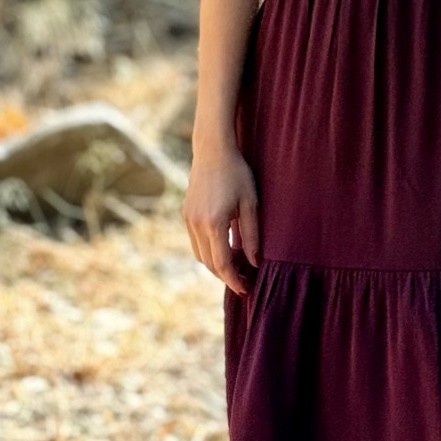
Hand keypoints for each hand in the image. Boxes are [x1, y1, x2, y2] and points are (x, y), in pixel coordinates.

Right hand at [183, 143, 260, 294]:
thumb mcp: (250, 204)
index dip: (234, 280)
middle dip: (226, 277)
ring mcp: (188, 220)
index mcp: (214, 223)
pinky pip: (196, 243)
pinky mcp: (186, 215)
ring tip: (237, 268)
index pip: (222, 263)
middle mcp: (197, 224)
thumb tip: (254, 263)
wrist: (212, 151)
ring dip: (217, 266)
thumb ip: (252, 235)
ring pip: (200, 255)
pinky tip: (225, 250)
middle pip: (209, 263)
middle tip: (245, 282)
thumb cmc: (237, 174)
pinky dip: (209, 252)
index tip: (247, 289)